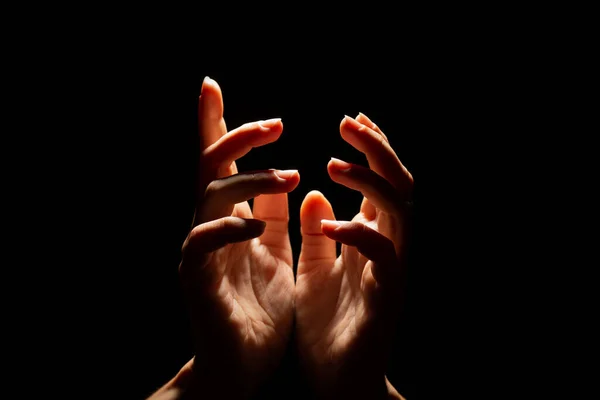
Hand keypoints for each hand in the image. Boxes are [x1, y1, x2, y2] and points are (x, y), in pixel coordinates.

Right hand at [178, 77, 298, 398]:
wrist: (240, 367)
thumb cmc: (258, 311)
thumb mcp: (275, 256)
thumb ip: (274, 217)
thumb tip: (282, 179)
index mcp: (231, 220)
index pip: (222, 163)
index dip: (217, 124)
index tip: (212, 85)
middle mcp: (210, 228)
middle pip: (209, 165)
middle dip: (237, 135)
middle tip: (276, 123)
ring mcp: (200, 251)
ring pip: (209, 194)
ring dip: (248, 178)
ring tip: (287, 175)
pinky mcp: (196, 278)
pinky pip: (204, 242)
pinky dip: (230, 227)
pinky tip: (255, 225)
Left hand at [295, 113, 412, 398]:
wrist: (337, 383)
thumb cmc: (328, 328)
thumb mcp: (315, 271)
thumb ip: (318, 233)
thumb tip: (317, 193)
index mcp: (369, 240)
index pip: (380, 183)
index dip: (371, 149)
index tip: (352, 119)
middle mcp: (387, 248)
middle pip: (398, 185)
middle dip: (377, 149)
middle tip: (350, 121)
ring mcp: (390, 272)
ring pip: (400, 211)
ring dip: (371, 181)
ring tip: (336, 161)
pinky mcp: (386, 297)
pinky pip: (382, 255)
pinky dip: (358, 233)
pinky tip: (330, 224)